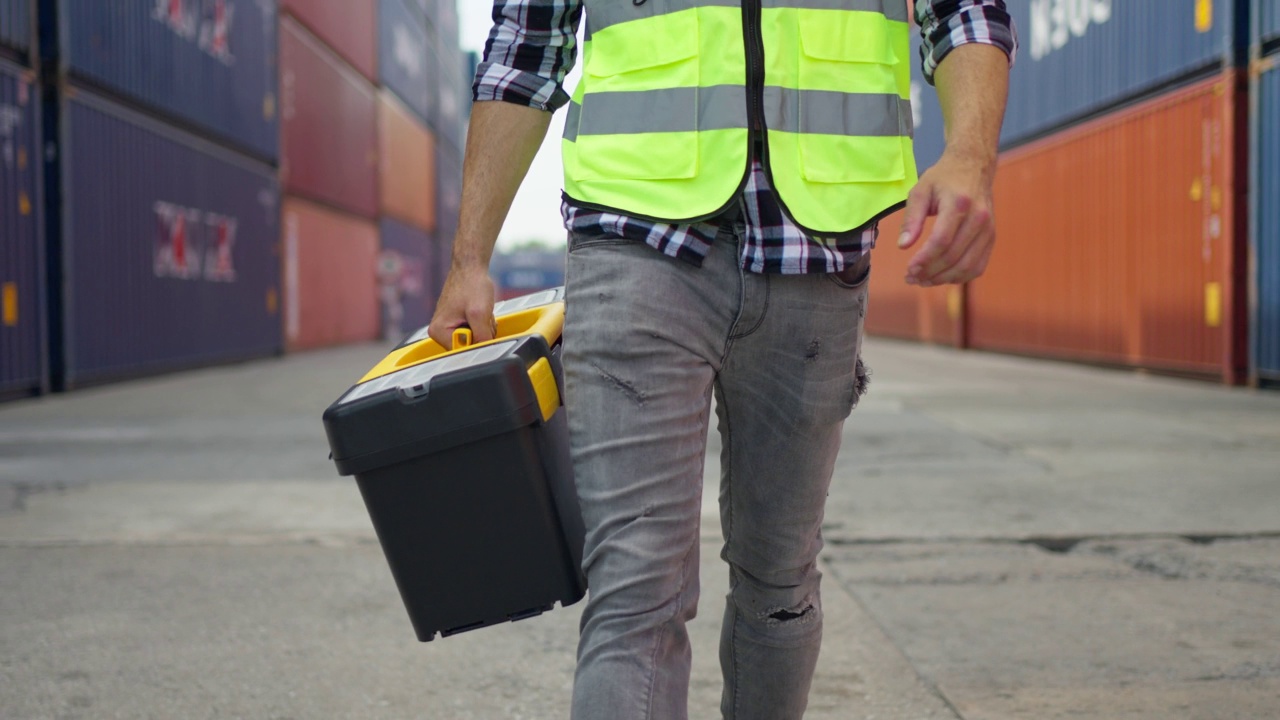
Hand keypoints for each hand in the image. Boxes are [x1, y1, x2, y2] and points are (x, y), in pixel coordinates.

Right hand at [427, 264, 496, 348]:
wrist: (471, 267)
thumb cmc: (471, 284)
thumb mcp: (479, 313)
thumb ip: (481, 337)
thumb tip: (486, 352)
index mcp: (439, 331)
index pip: (461, 352)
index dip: (476, 342)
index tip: (481, 328)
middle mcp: (439, 331)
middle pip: (468, 346)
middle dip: (481, 333)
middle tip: (481, 316)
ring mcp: (448, 326)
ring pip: (474, 339)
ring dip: (483, 328)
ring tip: (481, 312)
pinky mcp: (456, 321)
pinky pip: (474, 331)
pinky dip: (482, 323)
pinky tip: (480, 312)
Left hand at [897, 152, 995, 286]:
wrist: (974, 167)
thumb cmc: (943, 179)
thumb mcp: (920, 191)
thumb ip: (911, 219)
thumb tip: (903, 246)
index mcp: (959, 204)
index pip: (941, 241)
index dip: (924, 260)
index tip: (908, 269)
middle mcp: (978, 218)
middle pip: (953, 257)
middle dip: (929, 272)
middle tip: (910, 278)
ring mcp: (988, 229)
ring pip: (966, 266)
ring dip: (943, 279)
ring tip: (923, 280)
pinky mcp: (991, 237)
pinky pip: (978, 266)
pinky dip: (959, 277)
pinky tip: (942, 277)